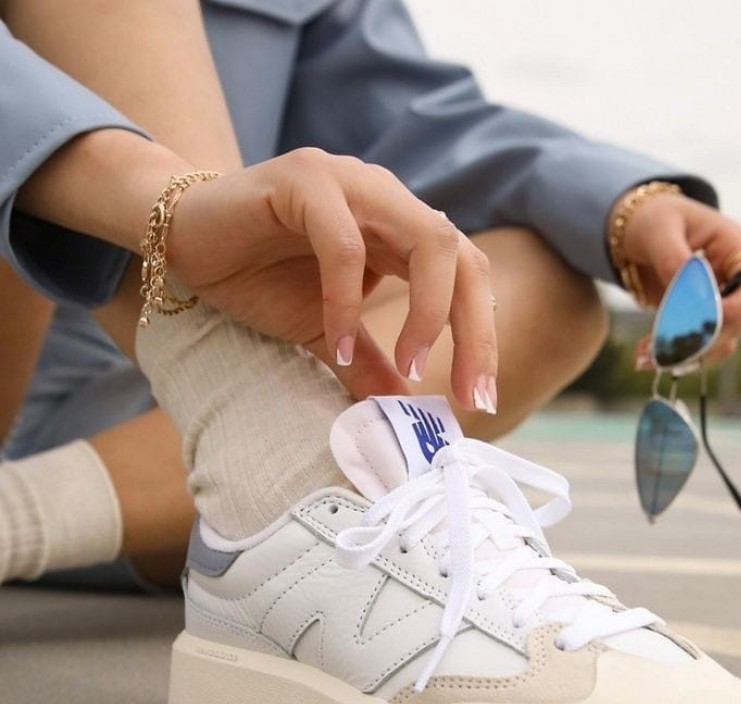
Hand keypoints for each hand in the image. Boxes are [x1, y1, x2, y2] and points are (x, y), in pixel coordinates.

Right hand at [165, 148, 497, 409]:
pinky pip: (344, 243)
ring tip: (409, 367)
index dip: (480, 338)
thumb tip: (406, 408)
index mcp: (399, 232)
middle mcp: (386, 199)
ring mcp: (349, 183)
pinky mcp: (303, 180)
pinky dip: (347, 298)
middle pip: (461, 256)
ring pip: (424, 238)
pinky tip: (336, 340)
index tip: (479, 400)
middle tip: (467, 395)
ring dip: (428, 310)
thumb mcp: (324, 331)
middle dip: (472, 330)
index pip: (466, 278)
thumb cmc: (256, 277)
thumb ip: (368, 361)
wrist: (182, 239)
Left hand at [613, 190, 740, 368]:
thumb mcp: (658, 228)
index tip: (710, 316)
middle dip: (701, 339)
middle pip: (736, 323)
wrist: (635, 232)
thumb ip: (671, 255)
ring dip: (684, 354)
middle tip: (663, 345)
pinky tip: (642, 357)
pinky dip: (669, 355)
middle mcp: (730, 281)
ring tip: (645, 356)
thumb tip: (681, 284)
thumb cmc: (653, 219)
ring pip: (716, 342)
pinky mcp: (693, 320)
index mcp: (733, 249)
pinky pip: (691, 346)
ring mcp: (714, 303)